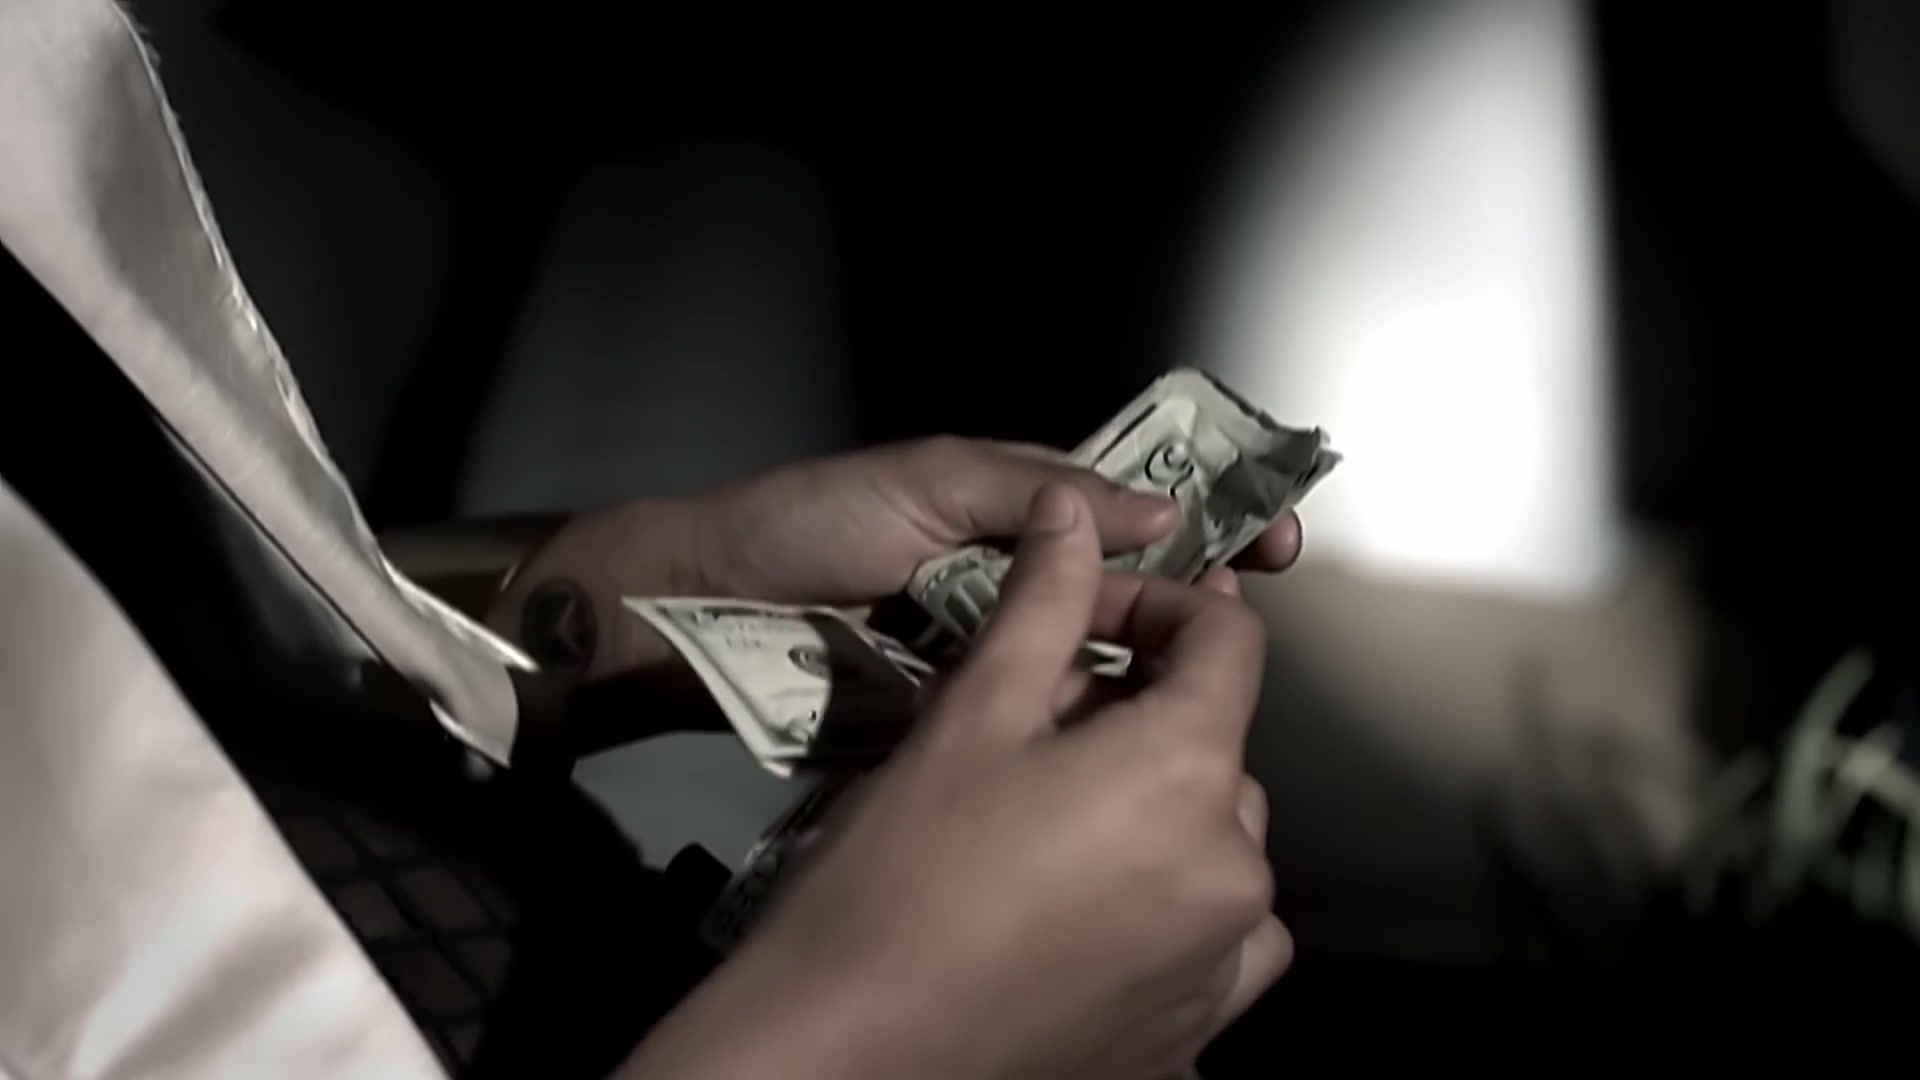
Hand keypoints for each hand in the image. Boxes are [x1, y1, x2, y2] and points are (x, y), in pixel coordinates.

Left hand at [492, 437, 1302, 677]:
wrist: (706, 607)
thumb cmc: (811, 522)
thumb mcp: (931, 482)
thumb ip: (1040, 496)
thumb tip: (1157, 514)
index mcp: (1018, 505)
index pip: (1134, 506)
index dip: (1205, 518)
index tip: (1274, 542)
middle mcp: (1018, 578)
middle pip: (1127, 590)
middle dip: (1194, 602)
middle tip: (1247, 625)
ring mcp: (992, 649)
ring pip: (1092, 660)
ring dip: (1149, 672)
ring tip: (1200, 687)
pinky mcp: (962, 711)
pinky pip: (1038, 714)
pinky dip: (1084, 726)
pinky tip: (1127, 742)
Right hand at [618, 485, 1289, 1079]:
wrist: (846, 1054)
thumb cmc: (897, 882)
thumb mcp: (971, 715)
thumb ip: (1044, 601)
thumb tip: (1071, 515)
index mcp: (1188, 775)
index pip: (1230, 644)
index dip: (1160, 608)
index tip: (1093, 617)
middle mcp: (1232, 872)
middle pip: (1214, 749)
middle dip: (1139, 720)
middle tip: (1036, 730)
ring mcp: (1220, 963)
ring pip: (1214, 844)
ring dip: (1155, 816)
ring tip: (1048, 827)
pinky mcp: (1193, 1034)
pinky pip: (1211, 940)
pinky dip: (1167, 908)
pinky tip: (1084, 910)